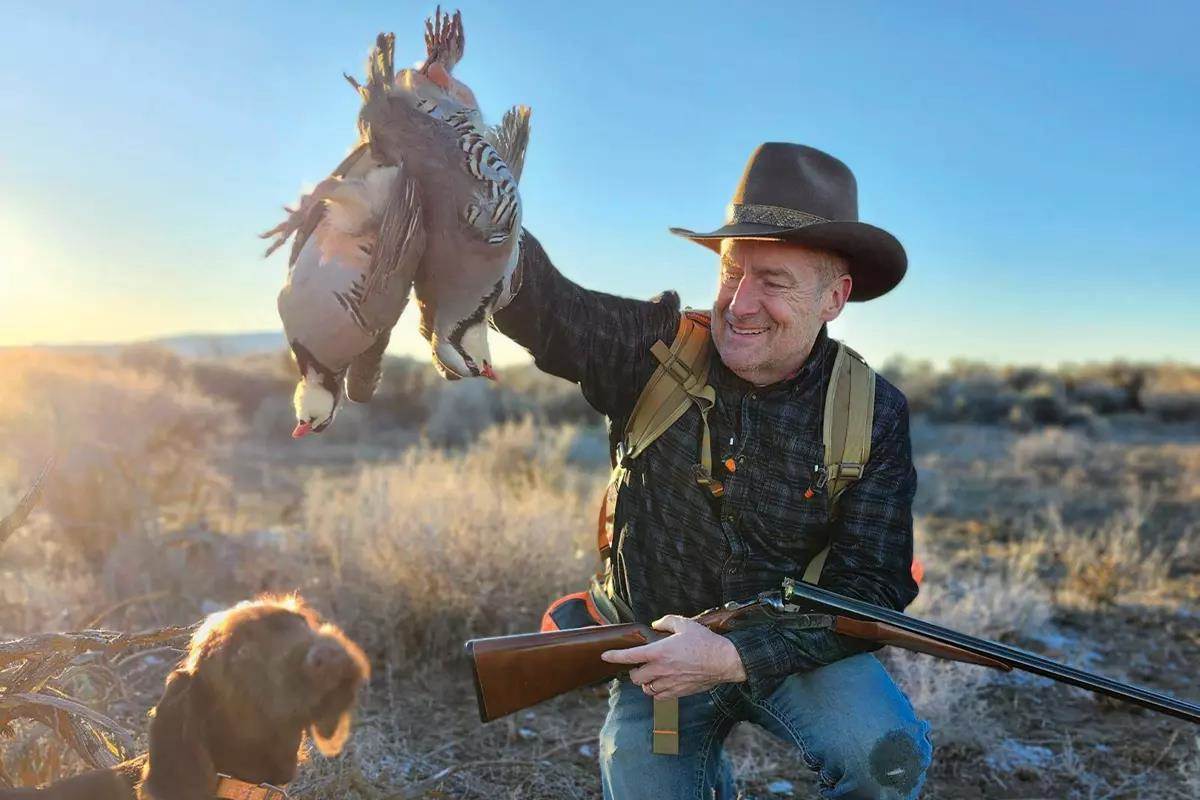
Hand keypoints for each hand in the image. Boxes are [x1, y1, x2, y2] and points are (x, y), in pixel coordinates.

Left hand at [599, 615, 747, 699]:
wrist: (724, 661)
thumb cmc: (705, 642)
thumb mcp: (685, 624)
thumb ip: (667, 622)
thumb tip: (656, 624)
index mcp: (659, 652)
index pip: (630, 656)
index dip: (615, 656)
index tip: (605, 656)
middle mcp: (661, 670)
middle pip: (636, 677)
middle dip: (633, 672)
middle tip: (639, 665)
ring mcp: (669, 683)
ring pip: (646, 689)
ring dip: (645, 683)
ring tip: (650, 675)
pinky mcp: (679, 692)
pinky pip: (659, 697)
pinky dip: (656, 692)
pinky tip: (661, 684)